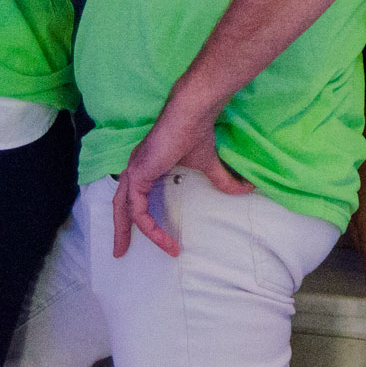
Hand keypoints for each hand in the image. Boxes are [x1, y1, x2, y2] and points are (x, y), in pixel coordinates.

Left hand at [111, 89, 254, 257]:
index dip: (139, 214)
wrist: (192, 113)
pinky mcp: (139, 174)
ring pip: (123, 208)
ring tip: (125, 253)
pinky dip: (146, 225)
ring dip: (124, 231)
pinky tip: (159, 237)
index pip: (134, 194)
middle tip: (120, 252)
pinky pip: (137, 208)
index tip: (154, 233)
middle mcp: (135, 168)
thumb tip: (246, 190)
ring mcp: (135, 170)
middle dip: (119, 229)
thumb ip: (222, 179)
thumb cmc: (197, 132)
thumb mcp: (208, 163)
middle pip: (120, 204)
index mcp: (146, 164)